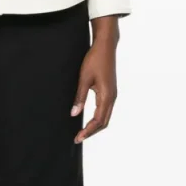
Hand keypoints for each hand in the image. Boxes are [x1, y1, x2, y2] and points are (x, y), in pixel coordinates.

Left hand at [71, 16, 118, 143]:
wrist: (105, 46)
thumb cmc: (95, 60)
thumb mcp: (84, 78)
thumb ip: (79, 97)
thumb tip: (74, 113)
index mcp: (106, 96)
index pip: (98, 120)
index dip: (88, 131)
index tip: (78, 138)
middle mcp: (112, 97)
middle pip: (104, 122)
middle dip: (92, 132)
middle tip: (78, 138)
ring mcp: (112, 94)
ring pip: (106, 117)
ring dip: (95, 126)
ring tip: (83, 131)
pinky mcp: (110, 91)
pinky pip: (106, 110)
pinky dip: (98, 118)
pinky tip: (90, 120)